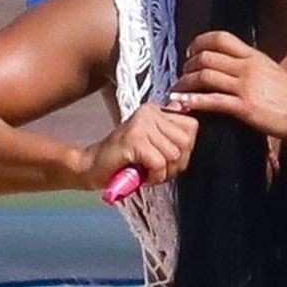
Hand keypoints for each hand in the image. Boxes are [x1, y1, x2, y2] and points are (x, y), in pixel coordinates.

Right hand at [75, 103, 197, 192]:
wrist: (92, 167)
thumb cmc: (125, 161)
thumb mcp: (154, 145)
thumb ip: (173, 137)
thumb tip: (194, 128)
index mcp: (157, 110)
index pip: (192, 126)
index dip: (185, 150)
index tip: (167, 160)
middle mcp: (150, 112)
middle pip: (186, 141)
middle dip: (177, 163)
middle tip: (159, 170)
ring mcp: (141, 124)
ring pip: (174, 153)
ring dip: (164, 172)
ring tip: (148, 172)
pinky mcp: (134, 139)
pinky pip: (159, 163)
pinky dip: (154, 176)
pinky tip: (142, 176)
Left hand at [169, 32, 286, 140]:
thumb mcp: (272, 73)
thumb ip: (252, 67)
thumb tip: (234, 67)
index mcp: (255, 56)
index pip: (220, 38)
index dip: (199, 42)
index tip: (190, 53)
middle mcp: (248, 67)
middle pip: (207, 56)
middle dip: (188, 65)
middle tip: (183, 75)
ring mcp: (246, 86)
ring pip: (205, 76)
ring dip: (185, 83)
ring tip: (178, 91)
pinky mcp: (244, 108)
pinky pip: (212, 101)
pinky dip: (192, 101)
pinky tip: (182, 104)